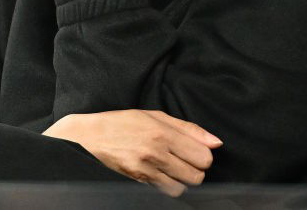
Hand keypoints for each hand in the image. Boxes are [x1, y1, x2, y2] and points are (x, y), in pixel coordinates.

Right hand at [42, 110, 222, 196]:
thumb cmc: (124, 122)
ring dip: (183, 179)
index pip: (203, 156)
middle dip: (196, 169)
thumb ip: (189, 129)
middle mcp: (157, 152)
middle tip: (185, 160)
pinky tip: (162, 174)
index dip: (204, 156)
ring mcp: (147, 169)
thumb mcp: (156, 116)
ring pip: (183, 187)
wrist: (90, 136)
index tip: (196, 151)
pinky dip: (169, 185)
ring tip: (174, 167)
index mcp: (163, 132)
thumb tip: (216, 142)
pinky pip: (166, 191)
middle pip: (197, 175)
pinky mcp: (138, 181)